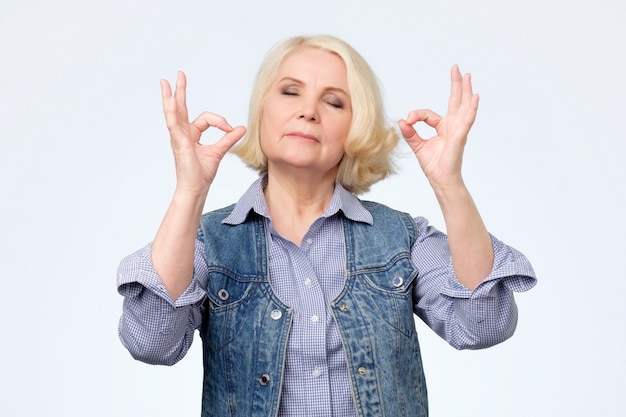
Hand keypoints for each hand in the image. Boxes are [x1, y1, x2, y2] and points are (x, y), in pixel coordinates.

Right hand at [161, 71, 246, 194]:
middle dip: (179, 91)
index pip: (206, 118)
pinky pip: (174, 125)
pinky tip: (171, 103)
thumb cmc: (202, 173)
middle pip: (180, 108)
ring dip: (170, 97)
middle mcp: (182, 133)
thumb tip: (241, 128)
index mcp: (191, 134)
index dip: (220, 121)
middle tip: (178, 75)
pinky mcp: (178, 143)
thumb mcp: (219, 151)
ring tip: (166, 83)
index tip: (230, 129)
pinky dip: (172, 113)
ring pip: (173, 113)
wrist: (196, 188)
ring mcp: (178, 137)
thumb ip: (229, 138)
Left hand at [398, 65, 478, 186]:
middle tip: (457, 69)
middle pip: (456, 101)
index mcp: (444, 128)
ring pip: (464, 107)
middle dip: (456, 85)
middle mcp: (453, 126)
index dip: (417, 116)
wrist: (441, 180)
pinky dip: (471, 109)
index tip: (408, 121)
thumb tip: (402, 121)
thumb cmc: (434, 165)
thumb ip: (410, 133)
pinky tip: (475, 98)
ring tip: (468, 77)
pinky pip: (466, 120)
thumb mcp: (418, 146)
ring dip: (466, 91)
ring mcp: (458, 131)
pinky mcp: (460, 137)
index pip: (429, 114)